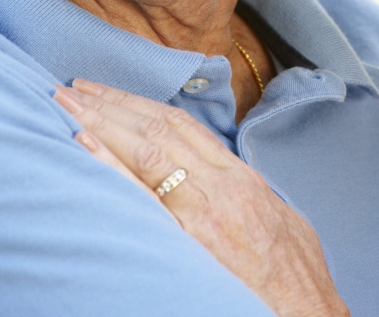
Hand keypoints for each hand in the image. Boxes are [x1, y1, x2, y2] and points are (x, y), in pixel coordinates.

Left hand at [54, 81, 350, 316]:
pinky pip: (144, 194)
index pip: (181, 126)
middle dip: (113, 103)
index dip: (140, 104)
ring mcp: (206, 210)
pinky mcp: (192, 240)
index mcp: (240, 178)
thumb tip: (218, 183)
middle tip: (74, 85)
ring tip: (67, 102)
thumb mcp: (278, 221)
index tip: (107, 91)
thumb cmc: (296, 279)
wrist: (311, 313)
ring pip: (149, 148)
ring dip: (103, 121)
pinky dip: (111, 164)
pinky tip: (83, 144)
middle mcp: (222, 184)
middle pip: (159, 127)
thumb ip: (243, 196)